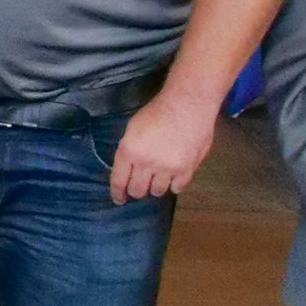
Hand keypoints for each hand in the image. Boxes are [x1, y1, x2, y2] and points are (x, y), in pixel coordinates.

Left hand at [107, 85, 215, 203]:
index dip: (117, 193)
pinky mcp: (187, 170)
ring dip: (155, 188)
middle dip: (136, 191)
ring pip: (157, 191)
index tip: (119, 200)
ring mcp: (167, 168)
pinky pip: (178, 188)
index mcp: (128, 152)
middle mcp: (146, 164)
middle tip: (140, 186)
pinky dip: (174, 185)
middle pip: (138, 191)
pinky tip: (173, 179)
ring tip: (157, 180)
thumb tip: (127, 169)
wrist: (187, 105)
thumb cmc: (157, 112)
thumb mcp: (132, 129)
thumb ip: (129, 151)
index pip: (119, 181)